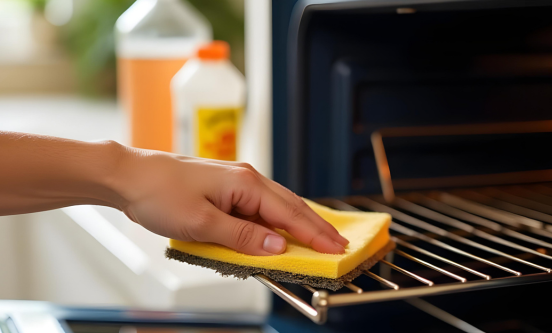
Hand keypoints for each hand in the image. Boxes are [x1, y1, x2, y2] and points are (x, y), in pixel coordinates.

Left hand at [110, 147, 348, 255]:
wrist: (130, 176)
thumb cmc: (159, 193)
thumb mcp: (201, 222)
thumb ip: (242, 237)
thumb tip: (277, 245)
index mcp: (245, 183)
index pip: (289, 213)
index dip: (314, 233)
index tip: (336, 247)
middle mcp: (246, 179)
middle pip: (290, 206)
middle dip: (316, 226)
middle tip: (339, 243)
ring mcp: (237, 183)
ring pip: (277, 206)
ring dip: (299, 223)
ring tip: (318, 238)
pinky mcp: (226, 190)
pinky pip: (260, 208)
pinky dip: (276, 221)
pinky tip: (281, 230)